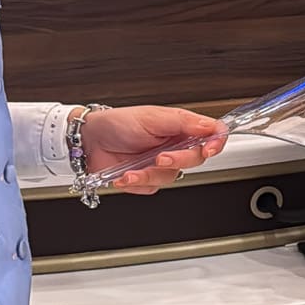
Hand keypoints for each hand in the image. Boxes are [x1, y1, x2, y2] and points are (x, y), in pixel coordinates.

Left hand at [80, 106, 227, 195]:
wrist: (88, 142)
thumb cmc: (117, 123)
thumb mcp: (152, 117)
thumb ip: (184, 122)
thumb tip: (211, 126)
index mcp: (180, 127)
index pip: (211, 135)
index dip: (216, 143)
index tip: (209, 149)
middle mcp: (174, 146)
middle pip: (196, 160)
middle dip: (177, 160)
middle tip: (161, 157)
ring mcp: (161, 164)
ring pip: (172, 177)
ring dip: (150, 174)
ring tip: (133, 168)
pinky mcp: (147, 180)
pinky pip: (152, 188)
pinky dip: (137, 182)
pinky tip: (125, 174)